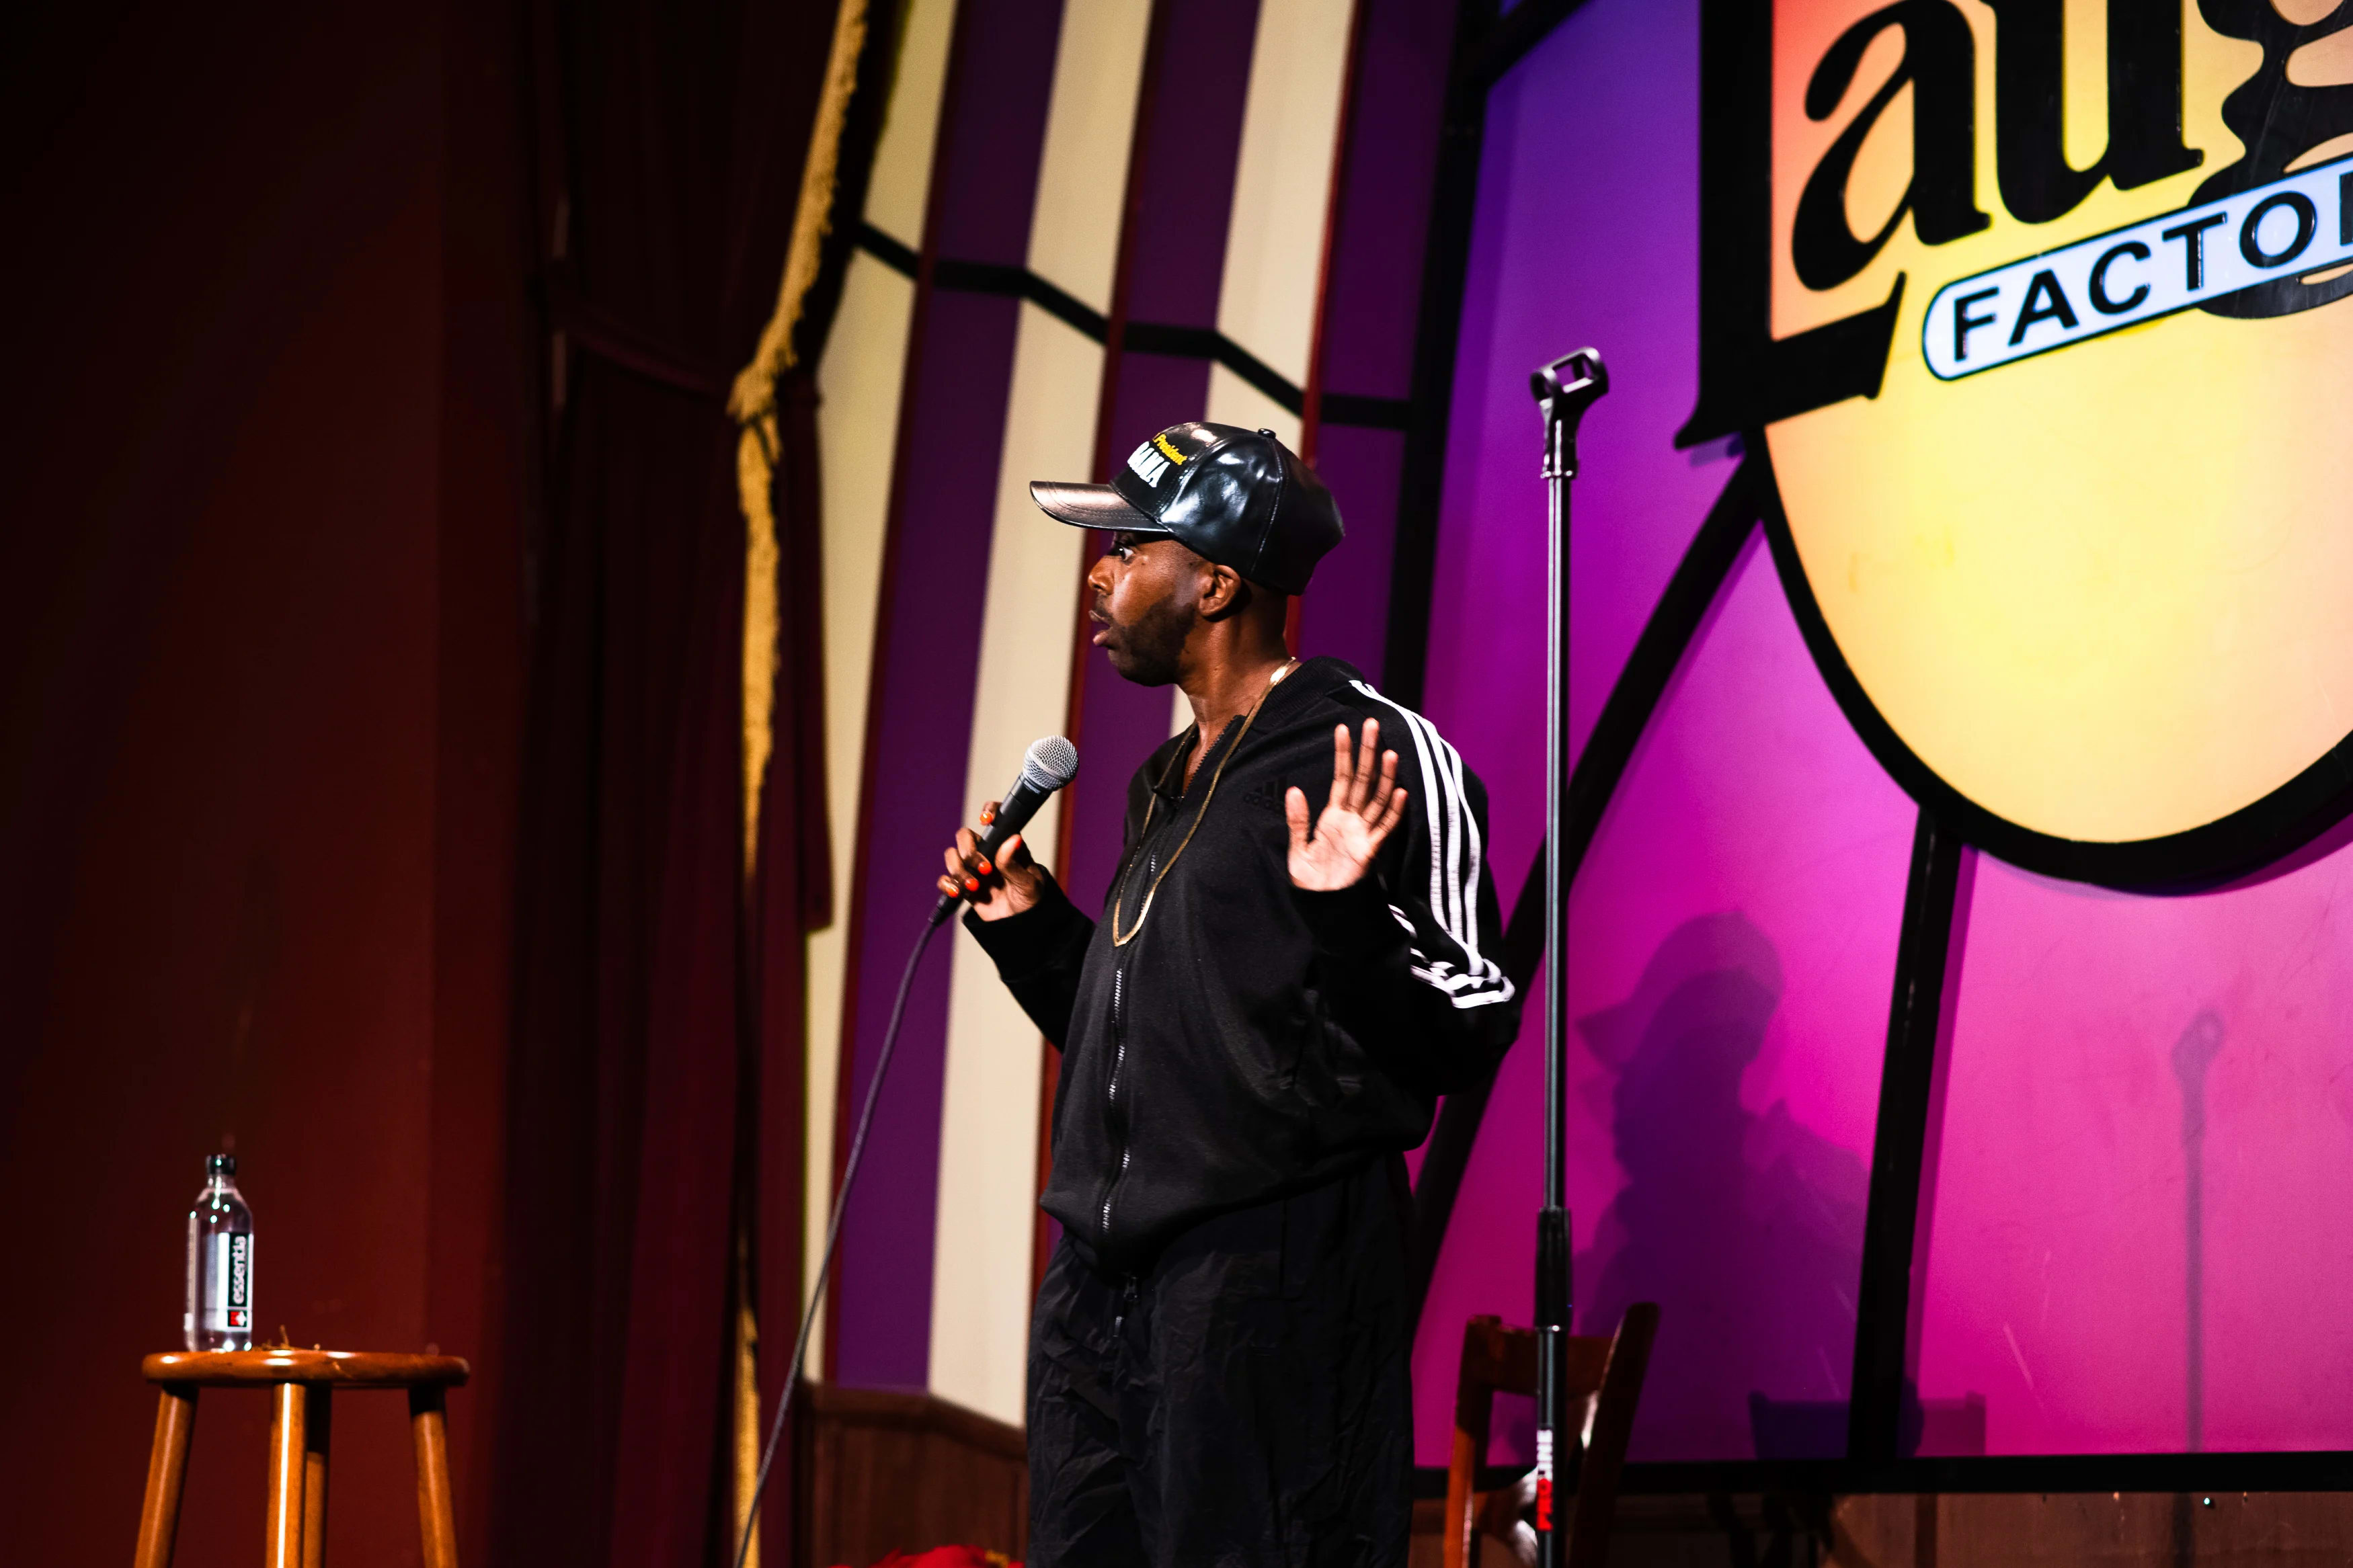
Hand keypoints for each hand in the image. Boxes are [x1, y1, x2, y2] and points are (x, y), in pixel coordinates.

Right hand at [937, 800, 1045, 920]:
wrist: (1020, 927)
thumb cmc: (1030, 901)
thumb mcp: (1028, 884)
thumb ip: (1015, 863)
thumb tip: (1013, 839)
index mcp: (1007, 846)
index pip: (995, 820)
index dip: (988, 813)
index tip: (985, 821)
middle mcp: (988, 853)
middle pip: (964, 836)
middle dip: (968, 850)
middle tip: (985, 869)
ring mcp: (973, 869)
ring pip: (952, 855)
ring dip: (958, 869)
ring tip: (974, 886)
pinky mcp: (963, 886)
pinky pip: (946, 879)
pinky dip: (947, 884)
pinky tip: (958, 892)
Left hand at [1285, 720, 1407, 891]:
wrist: (1319, 907)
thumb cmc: (1310, 880)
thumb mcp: (1297, 848)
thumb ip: (1298, 820)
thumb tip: (1294, 789)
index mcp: (1333, 816)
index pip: (1340, 777)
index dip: (1342, 753)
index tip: (1343, 728)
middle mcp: (1351, 820)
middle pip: (1361, 780)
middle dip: (1366, 752)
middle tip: (1371, 724)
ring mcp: (1362, 834)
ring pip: (1376, 798)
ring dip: (1383, 776)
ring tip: (1388, 752)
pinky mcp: (1369, 852)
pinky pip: (1383, 828)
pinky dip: (1392, 811)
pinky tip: (1400, 792)